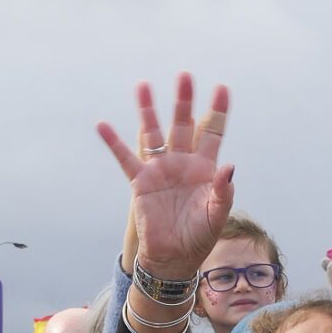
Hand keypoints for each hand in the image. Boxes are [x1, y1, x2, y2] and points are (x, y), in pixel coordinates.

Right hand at [96, 74, 233, 281]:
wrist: (174, 257)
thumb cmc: (200, 237)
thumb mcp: (217, 214)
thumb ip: (224, 190)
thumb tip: (229, 166)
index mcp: (204, 168)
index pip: (212, 133)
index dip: (217, 111)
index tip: (222, 87)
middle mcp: (181, 163)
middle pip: (182, 124)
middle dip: (183, 101)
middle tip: (184, 75)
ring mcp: (160, 170)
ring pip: (153, 133)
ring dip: (148, 110)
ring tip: (143, 85)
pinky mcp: (140, 182)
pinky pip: (125, 158)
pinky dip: (114, 142)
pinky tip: (102, 125)